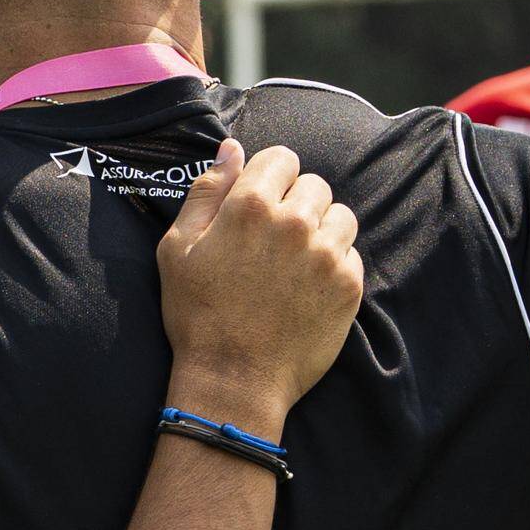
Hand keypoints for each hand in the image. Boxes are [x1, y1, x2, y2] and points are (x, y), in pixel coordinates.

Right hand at [153, 141, 367, 434]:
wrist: (233, 381)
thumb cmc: (197, 315)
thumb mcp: (177, 248)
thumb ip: (207, 191)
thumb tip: (232, 148)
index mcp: (251, 205)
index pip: (282, 158)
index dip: (270, 179)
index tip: (260, 206)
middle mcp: (295, 223)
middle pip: (314, 185)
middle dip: (296, 204)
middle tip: (274, 242)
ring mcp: (327, 255)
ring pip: (340, 216)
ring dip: (321, 230)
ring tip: (295, 262)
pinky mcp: (348, 286)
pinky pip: (352, 253)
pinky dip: (335, 263)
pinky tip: (307, 287)